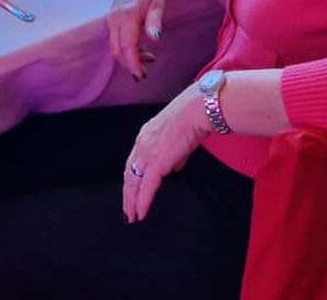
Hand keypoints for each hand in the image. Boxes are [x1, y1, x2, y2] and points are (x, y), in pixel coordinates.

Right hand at [107, 0, 167, 80]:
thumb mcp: (158, 4)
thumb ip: (155, 21)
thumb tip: (155, 37)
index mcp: (126, 15)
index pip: (126, 46)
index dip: (133, 63)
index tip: (140, 75)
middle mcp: (114, 18)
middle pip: (117, 50)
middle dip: (130, 64)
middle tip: (146, 72)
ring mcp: (111, 19)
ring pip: (116, 46)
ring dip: (129, 57)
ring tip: (149, 59)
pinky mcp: (112, 20)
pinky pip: (116, 40)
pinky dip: (127, 49)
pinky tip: (141, 50)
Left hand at [122, 87, 210, 222]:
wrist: (199, 110)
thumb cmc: (194, 117)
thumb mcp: (179, 137)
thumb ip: (174, 154)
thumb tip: (174, 166)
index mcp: (146, 135)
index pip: (134, 162)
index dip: (132, 178)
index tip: (131, 190)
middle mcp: (142, 144)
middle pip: (129, 174)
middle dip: (128, 194)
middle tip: (127, 210)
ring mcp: (148, 153)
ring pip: (133, 183)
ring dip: (132, 202)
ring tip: (132, 216)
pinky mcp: (157, 162)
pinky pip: (146, 187)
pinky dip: (142, 202)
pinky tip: (140, 213)